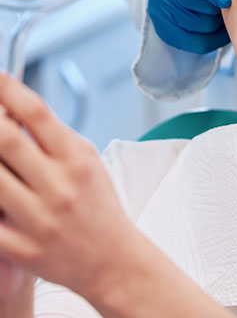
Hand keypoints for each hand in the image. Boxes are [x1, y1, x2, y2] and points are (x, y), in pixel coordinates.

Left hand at [0, 74, 139, 301]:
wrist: (111, 259)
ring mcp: (37, 219)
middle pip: (6, 141)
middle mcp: (58, 186)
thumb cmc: (99, 205)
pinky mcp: (20, 248)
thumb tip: (16, 113)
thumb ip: (55, 137)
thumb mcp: (88, 161)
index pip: (37, 114)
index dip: (9, 91)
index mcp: (77, 160)